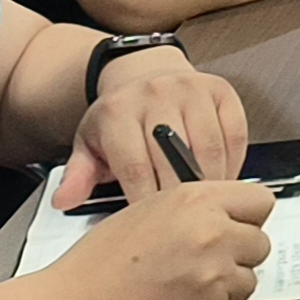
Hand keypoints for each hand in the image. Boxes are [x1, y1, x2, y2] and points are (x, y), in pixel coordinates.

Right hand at [50, 177, 276, 299]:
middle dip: (239, 251)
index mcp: (197, 200)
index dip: (248, 214)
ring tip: (188, 281)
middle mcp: (212, 234)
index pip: (262, 200)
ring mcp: (215, 275)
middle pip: (261, 242)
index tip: (238, 223)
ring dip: (228, 281)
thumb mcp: (151, 206)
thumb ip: (198, 205)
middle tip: (207, 257)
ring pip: (250, 278)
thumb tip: (233, 211)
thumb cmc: (105, 259)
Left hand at [58, 49, 251, 210]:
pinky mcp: (220, 90)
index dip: (146, 202)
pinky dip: (233, 162)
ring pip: (209, 149)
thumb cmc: (119, 116)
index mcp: (118, 111)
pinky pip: (234, 134)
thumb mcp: (90, 143)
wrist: (143, 73)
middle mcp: (155, 94)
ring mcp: (191, 89)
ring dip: (211, 183)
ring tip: (207, 207)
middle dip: (180, 198)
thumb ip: (78, 174)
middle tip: (183, 223)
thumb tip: (65, 200)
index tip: (153, 227)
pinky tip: (222, 179)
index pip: (136, 167)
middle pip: (175, 160)